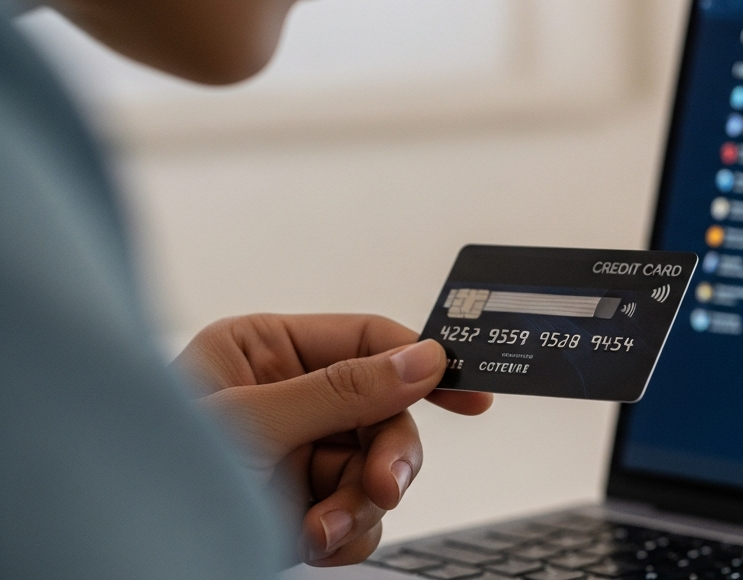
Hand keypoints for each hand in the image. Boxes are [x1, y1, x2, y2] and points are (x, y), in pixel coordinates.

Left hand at [172, 313, 491, 566]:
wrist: (121, 553)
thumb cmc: (149, 475)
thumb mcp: (251, 423)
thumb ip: (342, 390)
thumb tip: (419, 359)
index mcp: (265, 352)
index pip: (368, 341)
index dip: (423, 362)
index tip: (470, 390)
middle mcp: (287, 398)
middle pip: (386, 412)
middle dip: (386, 455)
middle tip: (382, 486)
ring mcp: (298, 455)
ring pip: (379, 468)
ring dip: (361, 505)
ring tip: (321, 528)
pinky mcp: (303, 506)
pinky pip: (362, 515)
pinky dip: (348, 535)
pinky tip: (313, 542)